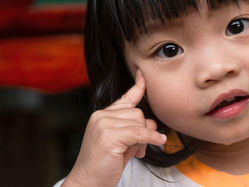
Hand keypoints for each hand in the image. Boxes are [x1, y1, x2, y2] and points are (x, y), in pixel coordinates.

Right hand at [62, 70, 165, 186]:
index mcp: (103, 115)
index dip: (138, 86)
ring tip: (134, 152)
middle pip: (138, 113)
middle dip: (144, 130)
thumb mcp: (121, 142)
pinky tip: (158, 142)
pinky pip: (140, 132)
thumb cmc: (104, 165)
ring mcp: (103, 124)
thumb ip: (132, 128)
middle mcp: (101, 116)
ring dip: (144, 138)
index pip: (125, 97)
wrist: (87, 184)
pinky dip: (151, 138)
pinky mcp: (109, 135)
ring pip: (140, 122)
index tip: (142, 75)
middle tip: (138, 148)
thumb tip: (152, 123)